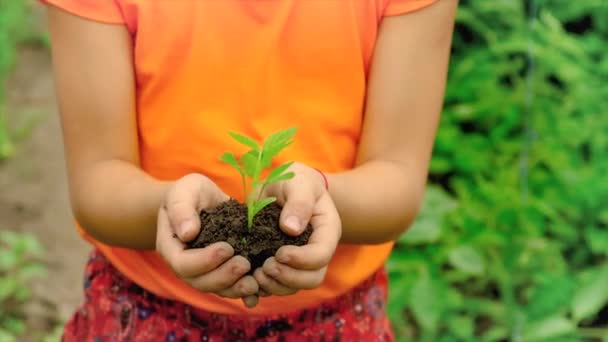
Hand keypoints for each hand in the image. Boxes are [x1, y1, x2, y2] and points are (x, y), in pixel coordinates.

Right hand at [156, 174, 259, 307]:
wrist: (204, 199)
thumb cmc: (191, 192)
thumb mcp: (185, 190)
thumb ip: (181, 208)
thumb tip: (187, 233)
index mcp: (171, 247)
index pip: (182, 263)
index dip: (204, 260)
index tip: (227, 248)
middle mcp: (184, 265)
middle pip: (199, 281)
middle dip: (223, 276)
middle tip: (244, 264)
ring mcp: (202, 272)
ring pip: (215, 288)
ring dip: (235, 288)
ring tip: (254, 281)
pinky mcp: (220, 272)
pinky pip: (229, 287)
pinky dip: (242, 290)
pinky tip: (258, 288)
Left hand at [254, 163, 341, 295]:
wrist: (284, 186)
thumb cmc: (296, 181)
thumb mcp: (299, 183)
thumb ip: (298, 202)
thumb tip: (291, 229)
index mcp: (326, 231)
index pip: (322, 255)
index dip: (302, 259)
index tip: (279, 253)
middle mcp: (317, 251)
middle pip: (312, 278)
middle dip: (288, 277)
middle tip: (266, 267)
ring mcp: (301, 262)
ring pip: (294, 287)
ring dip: (275, 286)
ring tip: (256, 273)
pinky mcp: (283, 266)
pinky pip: (277, 286)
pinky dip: (263, 288)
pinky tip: (250, 280)